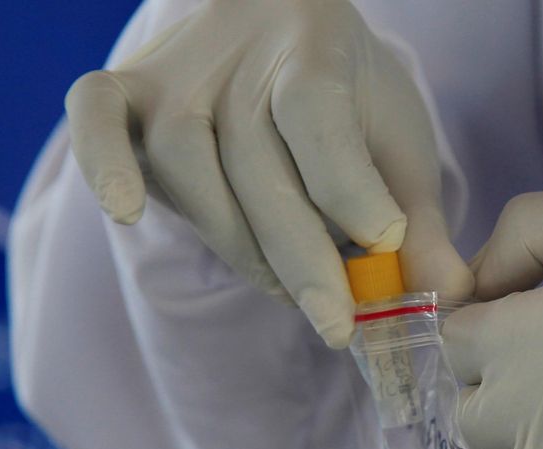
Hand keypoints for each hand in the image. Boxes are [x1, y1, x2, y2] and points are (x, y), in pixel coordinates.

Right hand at [65, 0, 470, 346]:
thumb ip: (416, 220)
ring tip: (283, 289)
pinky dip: (105, 163)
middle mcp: (236, 55)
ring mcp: (175, 72)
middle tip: (335, 325)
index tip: (383, 245)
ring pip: (187, 164)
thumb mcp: (395, 144)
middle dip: (299, 256)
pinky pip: (96, 119)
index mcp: (314, 51)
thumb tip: (446, 294)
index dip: (348, 189)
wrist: (280, 23)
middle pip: (255, 164)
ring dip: (235, 241)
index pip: (318, 119)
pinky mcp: (126, 91)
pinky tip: (127, 211)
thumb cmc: (349, 96)